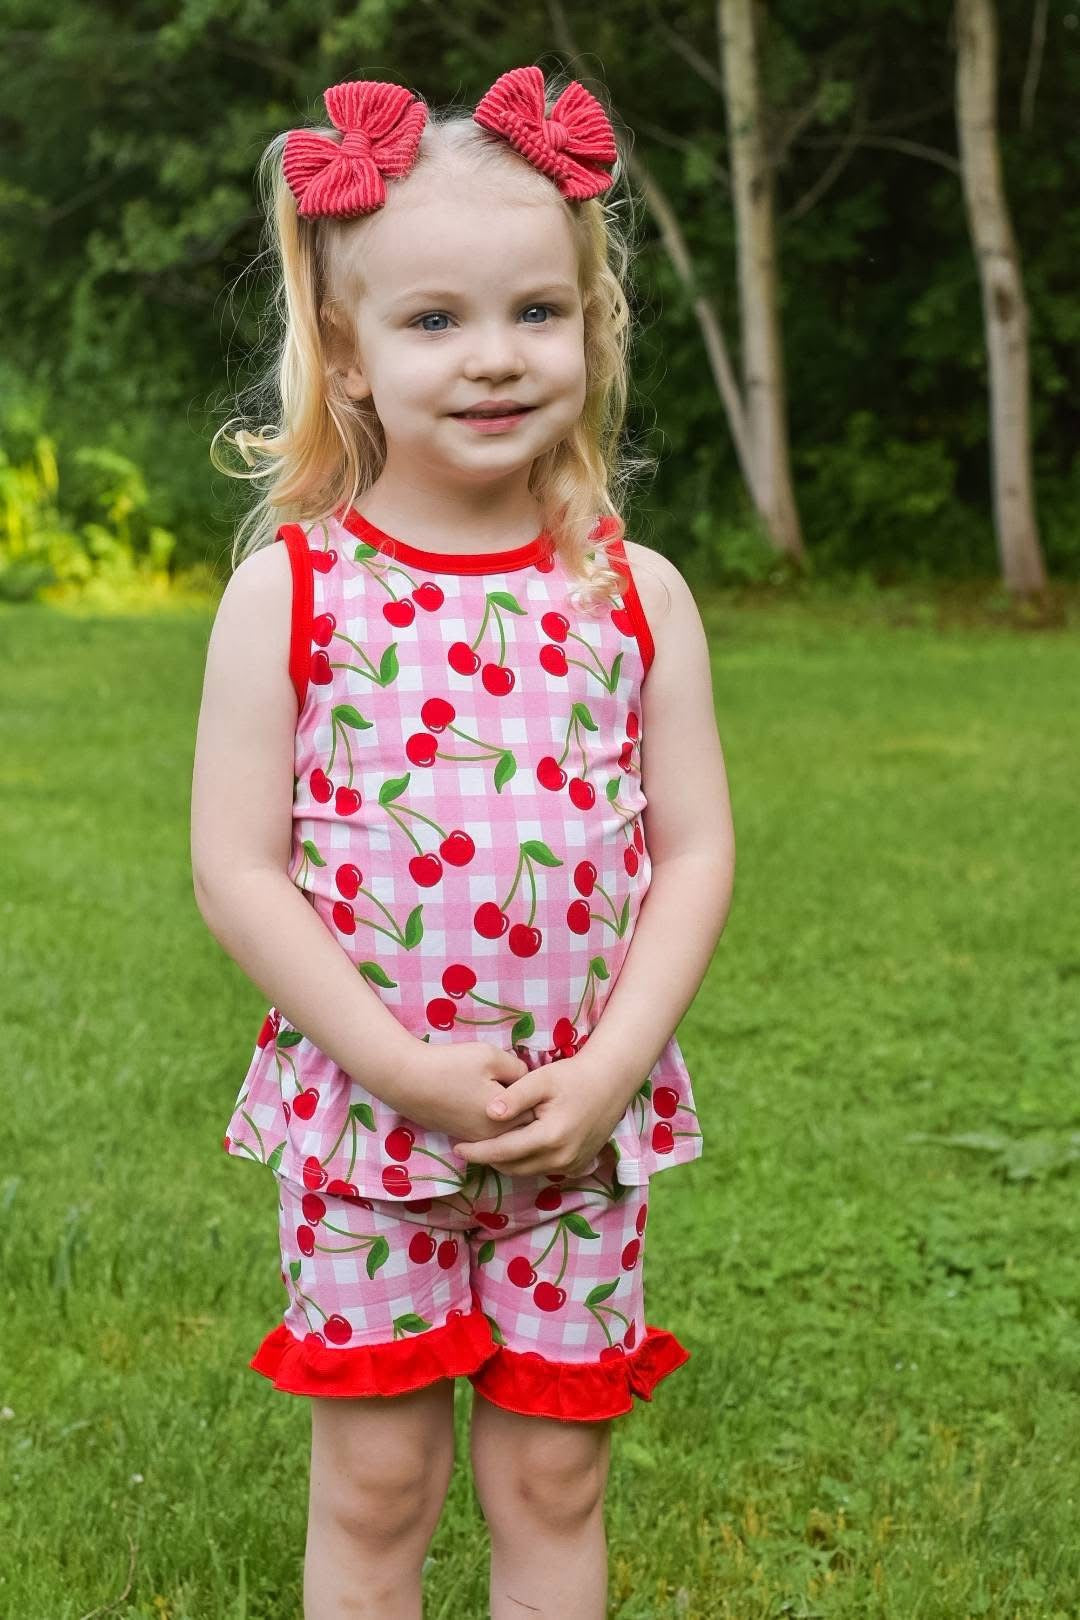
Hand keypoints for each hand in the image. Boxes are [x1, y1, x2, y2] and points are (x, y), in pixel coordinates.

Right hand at [398, 1041, 539, 1145]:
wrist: (406, 1079)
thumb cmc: (451, 1065)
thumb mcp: (491, 1057)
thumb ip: (518, 1068)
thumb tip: (528, 1078)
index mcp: (503, 1120)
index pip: (537, 1113)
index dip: (539, 1096)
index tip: (538, 1081)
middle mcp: (491, 1137)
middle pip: (522, 1127)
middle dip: (526, 1109)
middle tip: (524, 1086)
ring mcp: (474, 1139)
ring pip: (504, 1131)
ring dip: (509, 1116)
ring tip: (505, 1091)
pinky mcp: (460, 1135)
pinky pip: (487, 1132)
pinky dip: (491, 1119)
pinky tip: (485, 1099)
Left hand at [450, 1052, 630, 1178]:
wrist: (610, 1083)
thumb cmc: (573, 1077)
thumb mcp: (541, 1079)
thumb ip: (515, 1096)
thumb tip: (488, 1113)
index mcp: (550, 1137)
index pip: (504, 1152)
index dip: (478, 1152)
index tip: (458, 1148)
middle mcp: (561, 1158)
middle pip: (513, 1167)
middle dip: (489, 1159)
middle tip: (469, 1147)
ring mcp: (571, 1165)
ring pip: (527, 1171)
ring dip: (506, 1162)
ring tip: (488, 1146)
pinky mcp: (577, 1166)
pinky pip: (543, 1169)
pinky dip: (526, 1162)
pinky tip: (516, 1146)